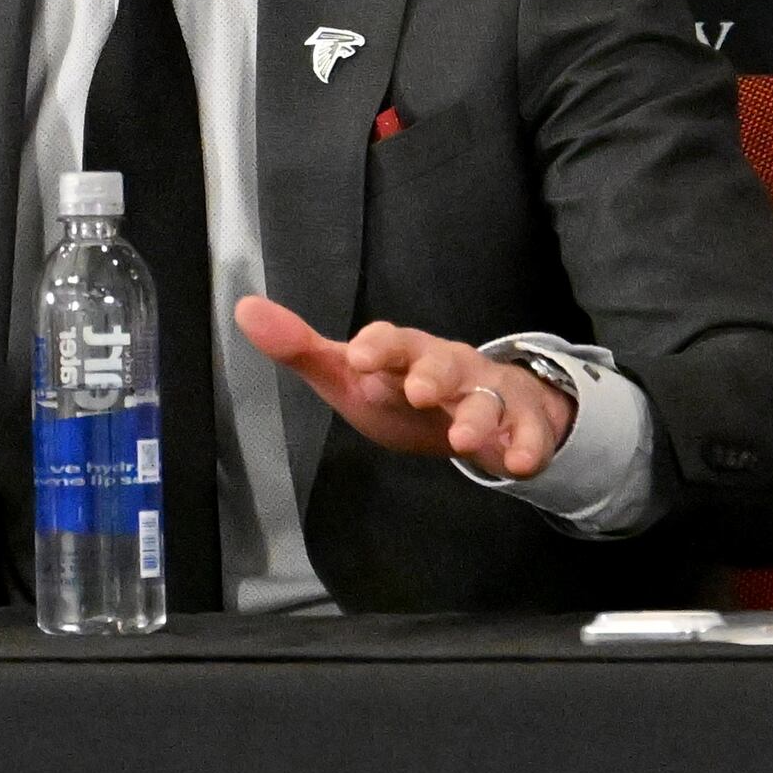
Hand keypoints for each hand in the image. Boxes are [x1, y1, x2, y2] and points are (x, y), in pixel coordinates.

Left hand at [234, 297, 571, 480]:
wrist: (476, 402)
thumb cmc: (401, 387)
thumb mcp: (350, 374)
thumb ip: (300, 349)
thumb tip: (244, 308)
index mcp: (403, 352)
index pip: (390, 341)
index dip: (377, 347)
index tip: (360, 358)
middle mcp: (447, 366)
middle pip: (442, 363)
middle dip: (432, 375)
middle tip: (418, 390)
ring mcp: (487, 394)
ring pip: (486, 400)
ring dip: (478, 417)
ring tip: (465, 439)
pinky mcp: (519, 423)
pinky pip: (529, 433)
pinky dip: (527, 446)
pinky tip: (519, 464)